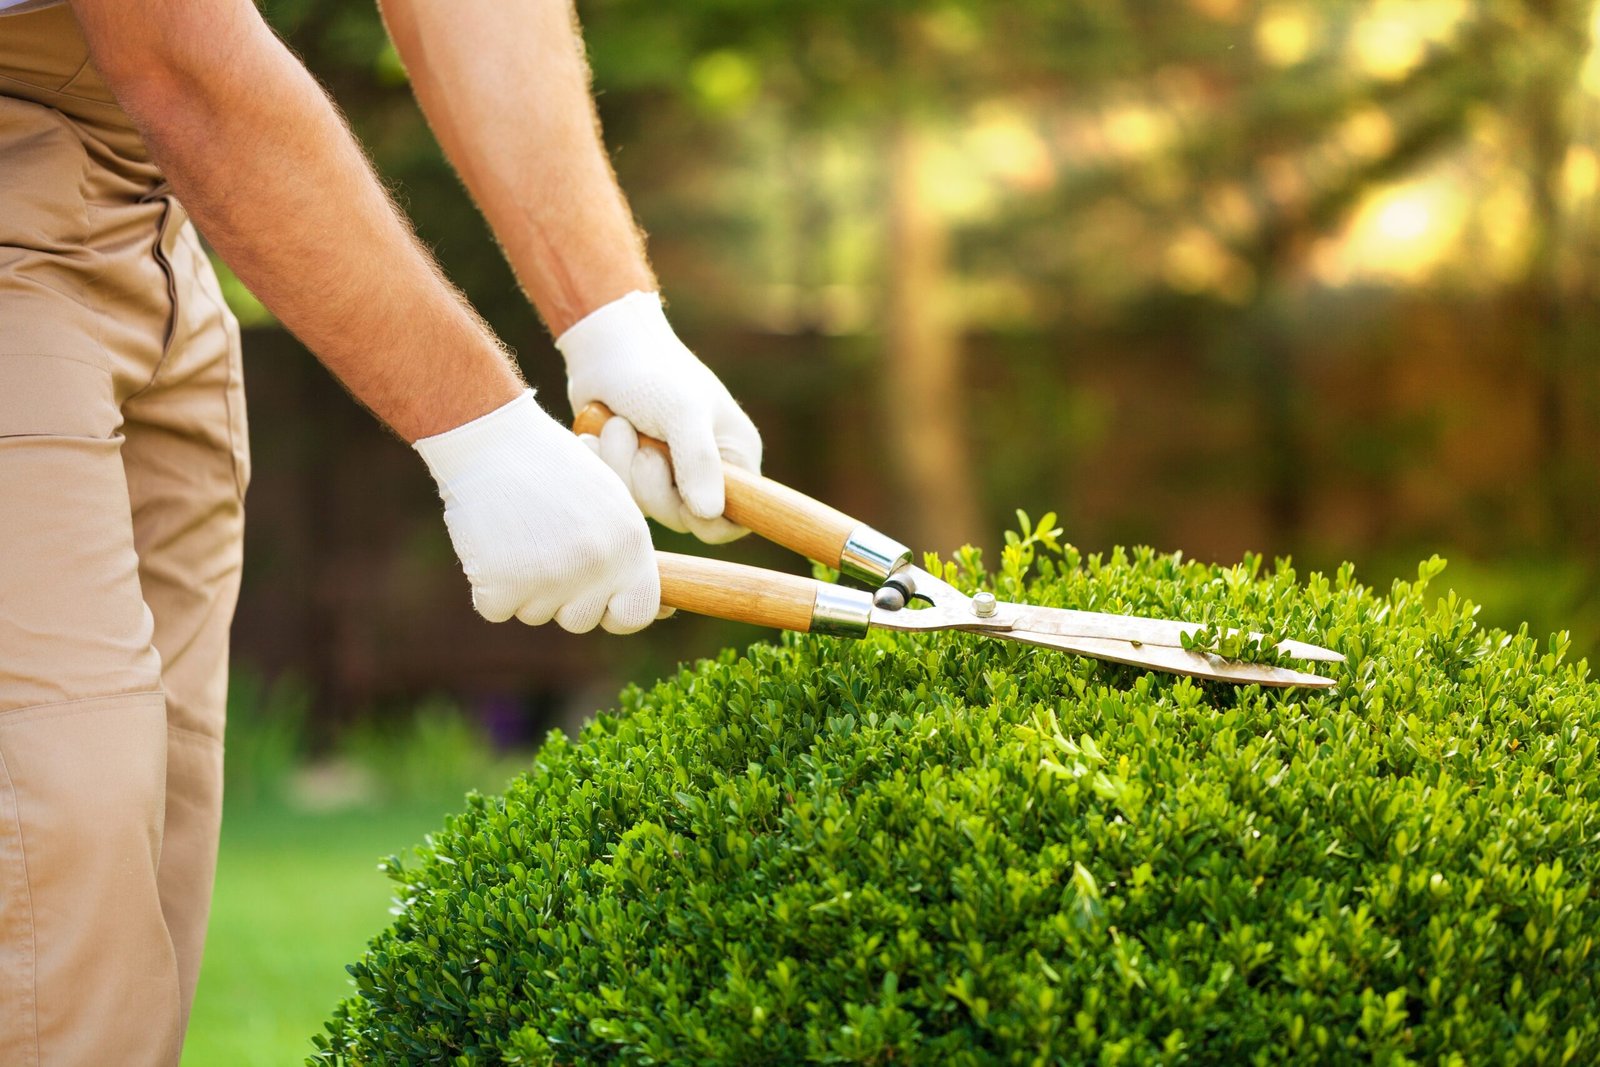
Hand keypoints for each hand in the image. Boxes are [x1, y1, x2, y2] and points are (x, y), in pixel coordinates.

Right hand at [415, 390, 658, 632]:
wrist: (489, 440)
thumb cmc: (550, 469)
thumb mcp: (610, 503)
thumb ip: (631, 558)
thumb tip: (664, 611)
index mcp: (630, 544)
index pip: (636, 614)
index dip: (614, 612)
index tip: (597, 600)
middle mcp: (597, 565)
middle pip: (580, 620)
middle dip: (561, 596)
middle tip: (542, 544)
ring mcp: (550, 579)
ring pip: (535, 614)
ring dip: (523, 587)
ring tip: (517, 532)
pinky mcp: (502, 586)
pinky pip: (495, 609)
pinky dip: (487, 585)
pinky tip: (490, 541)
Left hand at [558, 291, 760, 544]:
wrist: (603, 346)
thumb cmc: (653, 371)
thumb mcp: (682, 412)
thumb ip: (699, 462)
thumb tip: (710, 514)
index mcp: (735, 456)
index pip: (736, 518)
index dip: (709, 520)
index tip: (683, 500)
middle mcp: (706, 471)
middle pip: (682, 518)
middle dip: (651, 481)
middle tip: (643, 443)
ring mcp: (667, 473)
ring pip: (644, 505)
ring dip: (622, 464)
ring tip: (618, 425)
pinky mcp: (632, 471)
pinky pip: (617, 491)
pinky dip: (603, 463)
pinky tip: (597, 435)